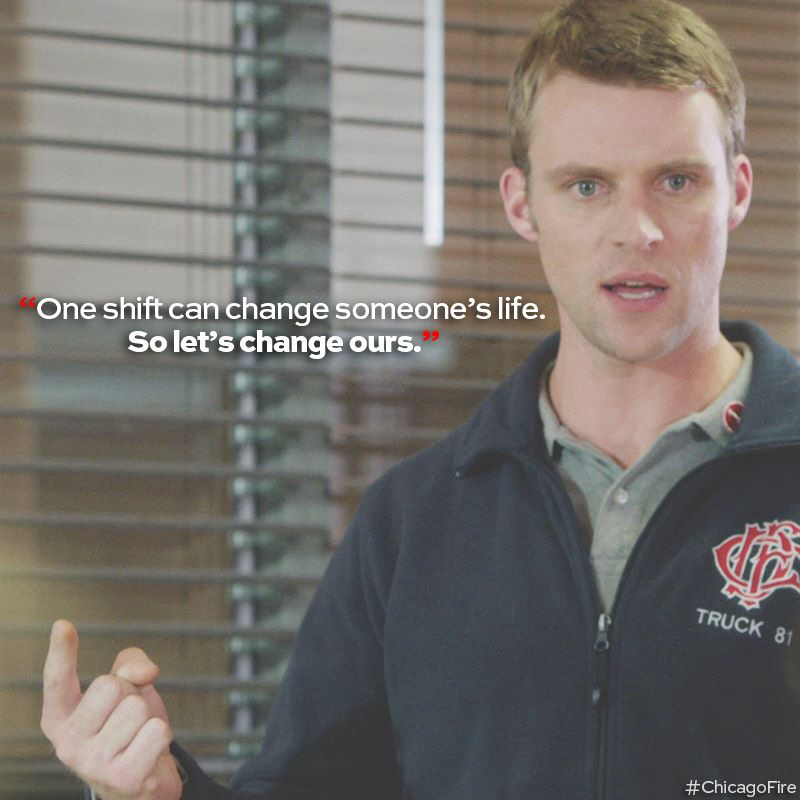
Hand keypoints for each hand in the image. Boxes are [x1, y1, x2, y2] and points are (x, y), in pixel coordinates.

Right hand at [41, 620, 182, 799]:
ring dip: (148, 717)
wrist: (140, 786)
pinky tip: (149, 754)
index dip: (61, 652)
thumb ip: (130, 665)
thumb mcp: (127, 690)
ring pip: (138, 708)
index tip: (63, 625)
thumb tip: (144, 672)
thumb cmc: (127, 730)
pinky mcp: (123, 778)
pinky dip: (161, 736)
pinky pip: (157, 731)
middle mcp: (67, 744)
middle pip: (112, 685)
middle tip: (128, 719)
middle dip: (130, 693)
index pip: (58, 680)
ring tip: (138, 737)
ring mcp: (93, 764)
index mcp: (60, 718)